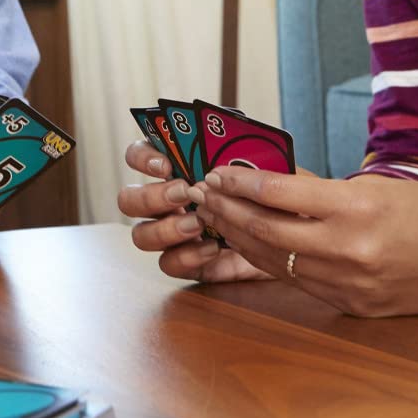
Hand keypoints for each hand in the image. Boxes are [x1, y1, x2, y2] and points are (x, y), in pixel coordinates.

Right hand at [117, 142, 267, 283]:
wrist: (288, 238)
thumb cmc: (266, 195)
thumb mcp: (257, 169)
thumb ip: (235, 157)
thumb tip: (222, 154)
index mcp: (174, 171)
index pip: (137, 156)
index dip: (142, 158)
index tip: (165, 164)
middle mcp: (164, 202)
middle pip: (129, 200)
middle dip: (152, 197)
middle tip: (184, 194)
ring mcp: (170, 234)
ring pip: (141, 235)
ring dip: (166, 229)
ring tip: (198, 224)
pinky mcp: (186, 262)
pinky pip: (168, 264)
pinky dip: (188, 257)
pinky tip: (213, 248)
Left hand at [196, 167, 417, 316]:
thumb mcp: (377, 187)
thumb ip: (319, 188)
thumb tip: (267, 179)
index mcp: (358, 209)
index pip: (278, 195)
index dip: (239, 184)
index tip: (216, 174)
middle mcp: (350, 251)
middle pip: (267, 231)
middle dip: (227, 212)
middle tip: (203, 195)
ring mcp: (350, 285)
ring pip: (275, 261)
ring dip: (239, 239)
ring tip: (217, 219)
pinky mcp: (353, 307)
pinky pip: (299, 283)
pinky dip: (269, 263)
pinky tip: (250, 247)